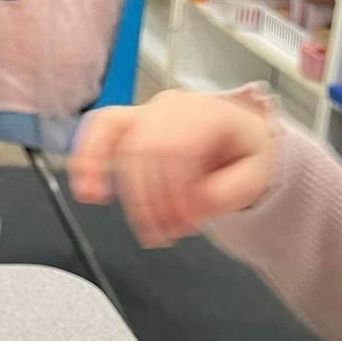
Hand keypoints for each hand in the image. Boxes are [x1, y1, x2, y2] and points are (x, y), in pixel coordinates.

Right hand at [68, 89, 274, 247]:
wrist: (240, 137)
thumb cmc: (245, 155)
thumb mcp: (254, 178)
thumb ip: (227, 194)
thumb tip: (192, 206)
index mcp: (209, 112)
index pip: (179, 150)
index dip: (176, 193)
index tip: (185, 224)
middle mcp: (174, 106)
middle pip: (147, 150)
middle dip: (152, 201)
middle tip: (165, 234)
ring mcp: (149, 110)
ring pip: (122, 143)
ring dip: (127, 194)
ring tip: (142, 226)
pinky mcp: (130, 122)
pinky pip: (100, 130)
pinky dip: (88, 159)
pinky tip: (87, 190)